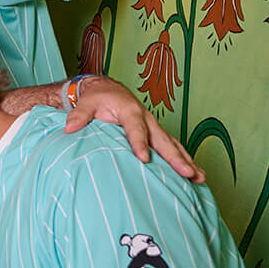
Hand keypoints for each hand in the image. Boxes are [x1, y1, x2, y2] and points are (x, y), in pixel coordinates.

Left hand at [64, 75, 204, 182]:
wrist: (107, 90)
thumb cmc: (97, 98)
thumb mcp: (85, 103)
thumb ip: (79, 115)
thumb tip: (69, 127)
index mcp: (130, 110)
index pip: (136, 129)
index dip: (140, 144)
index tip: (144, 159)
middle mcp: (147, 118)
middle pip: (163, 140)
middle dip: (176, 158)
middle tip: (187, 173)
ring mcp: (154, 127)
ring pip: (173, 145)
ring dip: (187, 161)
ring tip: (199, 177)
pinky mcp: (155, 134)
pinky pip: (172, 147)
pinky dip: (184, 160)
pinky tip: (194, 174)